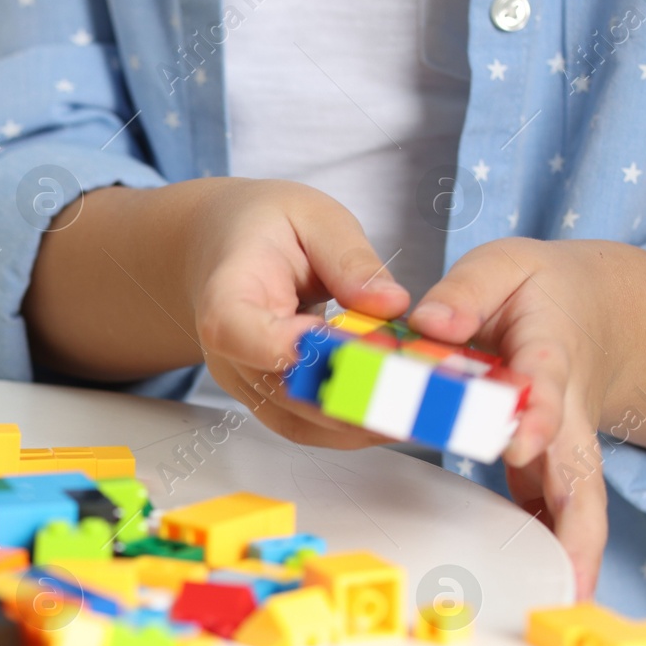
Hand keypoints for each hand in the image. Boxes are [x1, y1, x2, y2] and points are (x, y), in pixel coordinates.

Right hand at [184, 179, 411, 447]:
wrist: (222, 249)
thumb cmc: (265, 227)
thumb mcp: (313, 217)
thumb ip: (351, 259)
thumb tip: (391, 305)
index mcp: (227, 294)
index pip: (239, 332)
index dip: (290, 348)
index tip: (352, 349)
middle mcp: (227, 351)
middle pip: (282, 390)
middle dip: (356, 395)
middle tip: (422, 391)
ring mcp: (244, 382)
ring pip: (300, 421)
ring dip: (363, 422)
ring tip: (423, 410)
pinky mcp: (266, 399)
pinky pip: (308, 427)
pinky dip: (355, 427)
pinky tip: (398, 413)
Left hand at [409, 238, 615, 594]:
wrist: (593, 306)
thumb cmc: (539, 288)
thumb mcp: (502, 266)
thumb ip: (466, 291)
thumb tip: (428, 323)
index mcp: (546, 356)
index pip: (545, 390)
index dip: (534, 416)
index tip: (517, 442)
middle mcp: (561, 410)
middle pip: (579, 471)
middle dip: (574, 522)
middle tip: (568, 573)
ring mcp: (559, 442)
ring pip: (576, 502)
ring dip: (572, 551)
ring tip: (563, 603)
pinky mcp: (547, 460)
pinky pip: (554, 508)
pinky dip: (551, 545)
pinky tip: (543, 587)